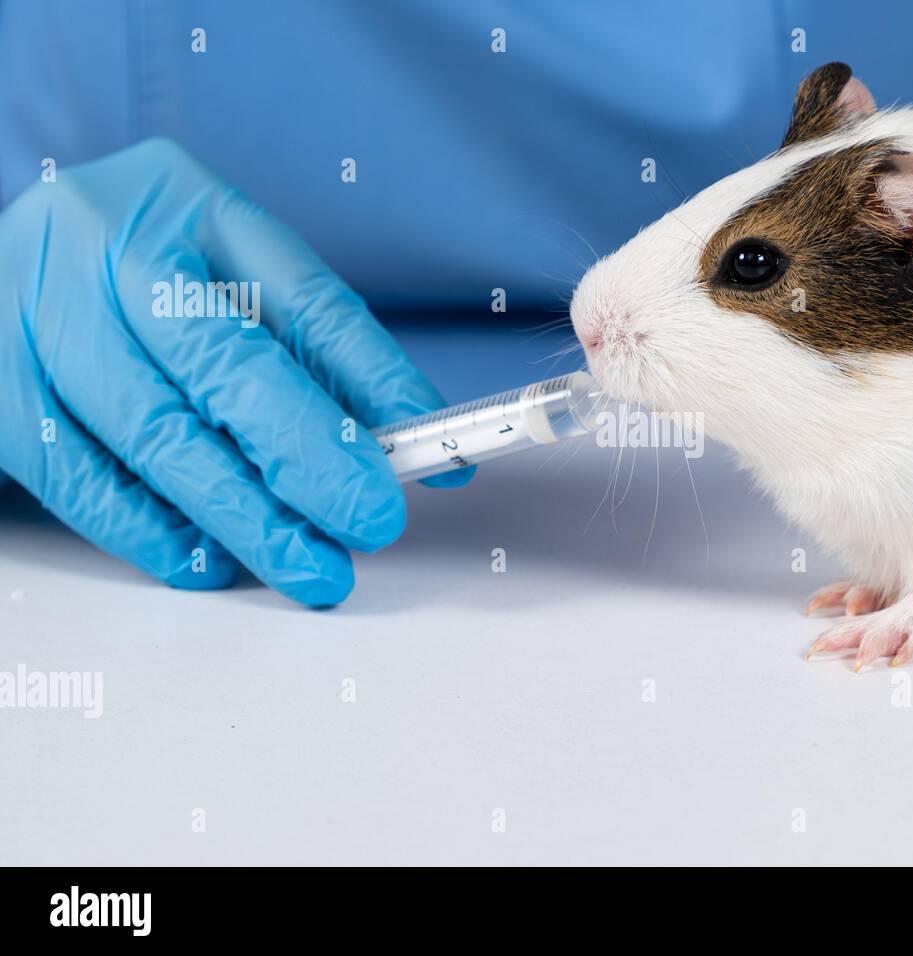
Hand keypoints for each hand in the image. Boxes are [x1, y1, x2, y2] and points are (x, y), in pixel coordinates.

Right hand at [0, 138, 465, 604]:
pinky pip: (77, 476)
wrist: (3, 264)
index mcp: (189, 204)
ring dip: (242, 516)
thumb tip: (396, 438)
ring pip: (155, 432)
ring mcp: (36, 307)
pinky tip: (205, 563)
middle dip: (311, 457)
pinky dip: (150, 529)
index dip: (377, 382)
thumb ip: (301, 351)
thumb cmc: (129, 278)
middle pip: (226, 363)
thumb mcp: (217, 278)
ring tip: (308, 565)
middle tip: (369, 521)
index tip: (429, 449)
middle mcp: (107, 243)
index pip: (305, 299)